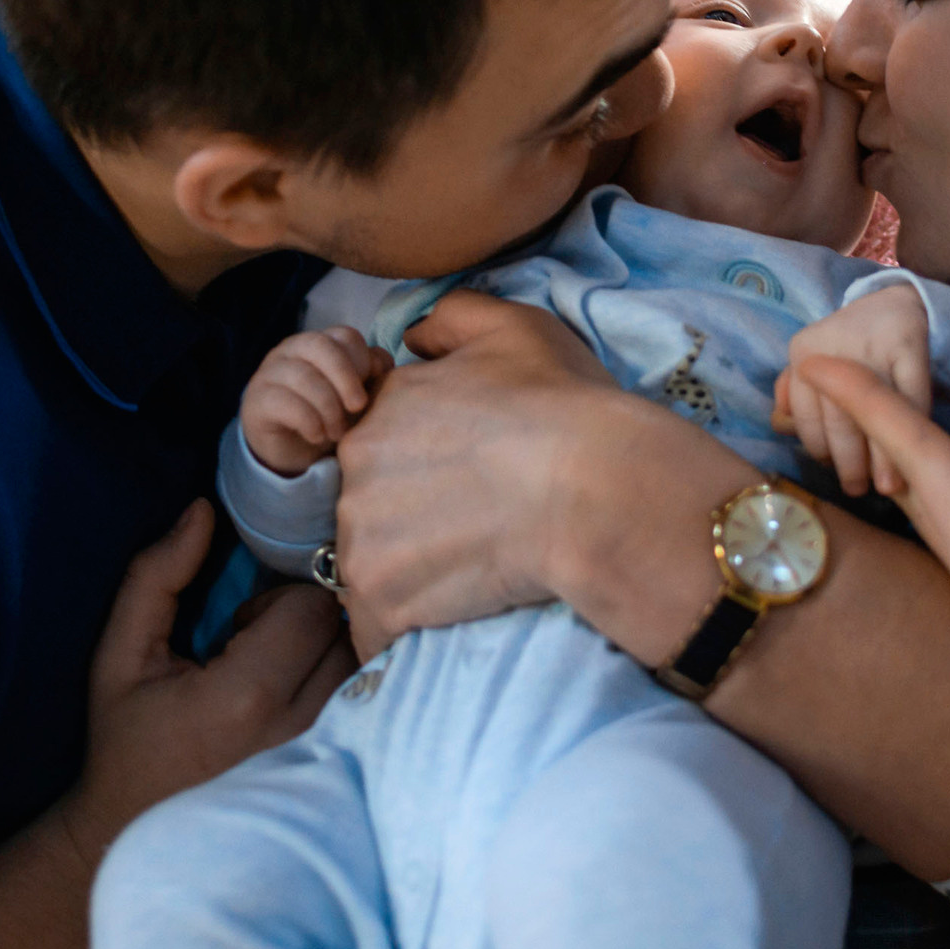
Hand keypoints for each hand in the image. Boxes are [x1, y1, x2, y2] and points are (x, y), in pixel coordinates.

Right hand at [57, 502, 354, 859]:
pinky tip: (306, 704)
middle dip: (312, 624)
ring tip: (284, 680)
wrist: (139, 835)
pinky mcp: (343, 774)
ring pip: (370, 666)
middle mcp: (302, 730)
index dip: (278, 603)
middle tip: (264, 652)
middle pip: (349, 632)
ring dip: (334, 657)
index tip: (241, 629)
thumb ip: (156, 578)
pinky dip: (349, 689)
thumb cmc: (128, 742)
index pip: (310, 607)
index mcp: (246, 699)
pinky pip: (375, 703)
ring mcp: (330, 758)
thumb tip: (202, 510)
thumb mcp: (121, 656)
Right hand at [241, 329, 391, 475]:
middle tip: (358, 407)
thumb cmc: (329, 417)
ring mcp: (269, 373)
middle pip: (320, 345)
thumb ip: (372, 374)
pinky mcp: (256, 401)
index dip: (362, 361)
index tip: (368, 391)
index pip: (344, 336)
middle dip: (345, 377)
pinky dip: (308, 421)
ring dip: (328, 408)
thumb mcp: (356, 396)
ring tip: (338, 432)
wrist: (293, 453)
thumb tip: (380, 363)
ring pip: (302, 376)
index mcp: (319, 344)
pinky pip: (284, 402)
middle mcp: (291, 351)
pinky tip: (317, 436)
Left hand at [331, 291, 657, 657]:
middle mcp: (356, 469)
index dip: (425, 467)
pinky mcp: (381, 598)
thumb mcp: (514, 328)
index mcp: (383, 408)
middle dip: (411, 522)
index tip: (465, 486)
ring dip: (410, 577)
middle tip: (476, 531)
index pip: (383, 445)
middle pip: (371, 505)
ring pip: (372, 565)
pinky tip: (451, 618)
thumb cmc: (565, 407)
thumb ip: (451, 319)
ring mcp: (362, 537)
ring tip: (472, 577)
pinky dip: (407, 628)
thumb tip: (415, 337)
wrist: (594, 490)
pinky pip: (376, 627)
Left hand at [774, 286, 932, 496]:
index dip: (819, 450)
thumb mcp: (814, 364)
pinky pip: (910, 397)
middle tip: (858, 489)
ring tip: (886, 486)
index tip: (832, 473)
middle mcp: (832, 343)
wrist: (896, 304)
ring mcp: (871, 342)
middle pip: (838, 418)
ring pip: (874, 412)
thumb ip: (793, 396)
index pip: (805, 415)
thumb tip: (779, 425)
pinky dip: (910, 428)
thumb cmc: (848, 347)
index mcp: (802, 350)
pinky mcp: (909, 343)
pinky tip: (912, 453)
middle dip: (849, 463)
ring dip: (880, 457)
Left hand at [795, 358, 949, 718]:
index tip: (822, 360)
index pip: (918, 463)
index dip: (872, 403)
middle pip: (909, 490)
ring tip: (863, 405)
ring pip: (931, 513)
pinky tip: (935, 462)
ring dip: (896, 457)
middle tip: (823, 372)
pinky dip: (937, 487)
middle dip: (866, 428)